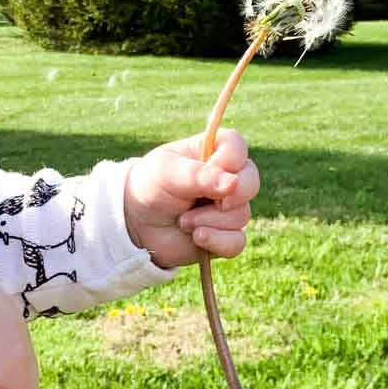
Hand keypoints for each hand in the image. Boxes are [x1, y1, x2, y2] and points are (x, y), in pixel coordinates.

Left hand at [124, 129, 259, 269]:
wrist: (136, 224)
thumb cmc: (150, 187)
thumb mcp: (167, 173)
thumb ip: (199, 176)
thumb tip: (233, 184)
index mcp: (212, 152)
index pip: (237, 146)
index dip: (227, 160)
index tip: (207, 169)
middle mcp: (226, 178)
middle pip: (251, 181)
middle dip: (227, 196)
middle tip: (199, 202)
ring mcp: (228, 207)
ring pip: (241, 215)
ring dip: (208, 220)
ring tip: (182, 221)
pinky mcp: (225, 235)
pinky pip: (237, 242)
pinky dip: (217, 241)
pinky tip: (197, 238)